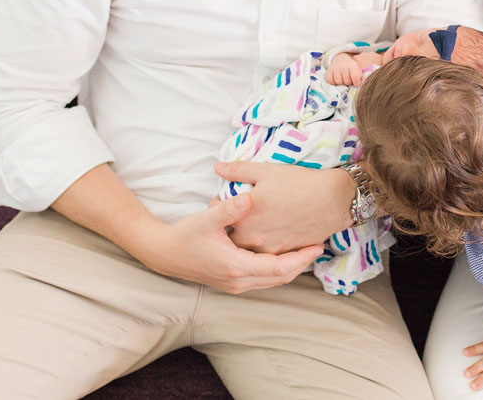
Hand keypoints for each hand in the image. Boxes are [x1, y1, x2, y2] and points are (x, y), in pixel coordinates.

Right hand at [139, 193, 322, 293]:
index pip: (279, 268)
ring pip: (273, 281)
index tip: (317, 245)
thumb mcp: (206, 218)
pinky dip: (278, 269)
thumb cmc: (184, 235)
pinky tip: (285, 254)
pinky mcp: (233, 283)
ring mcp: (236, 285)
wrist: (163, 254)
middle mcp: (239, 281)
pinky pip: (264, 279)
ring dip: (292, 267)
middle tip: (318, 245)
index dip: (301, 257)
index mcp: (236, 266)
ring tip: (307, 249)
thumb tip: (249, 197)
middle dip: (302, 263)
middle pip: (281, 278)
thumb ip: (229, 208)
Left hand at [214, 160, 353, 252]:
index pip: (221, 219)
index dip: (221, 210)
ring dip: (249, 239)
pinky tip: (272, 231)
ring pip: (249, 249)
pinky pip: (268, 255)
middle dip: (233, 227)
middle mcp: (253, 238)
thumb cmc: (298, 183)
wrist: (332, 200)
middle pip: (232, 238)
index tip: (225, 202)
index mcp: (244, 217)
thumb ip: (237, 171)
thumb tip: (217, 167)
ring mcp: (269, 249)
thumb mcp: (266, 171)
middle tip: (241, 214)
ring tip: (258, 223)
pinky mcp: (285, 255)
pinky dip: (266, 245)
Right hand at [326, 53, 363, 85]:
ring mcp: (335, 68)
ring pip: (338, 82)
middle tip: (348, 79)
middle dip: (348, 82)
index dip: (356, 83)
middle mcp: (343, 66)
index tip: (356, 83)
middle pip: (347, 81)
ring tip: (343, 79)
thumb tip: (359, 83)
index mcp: (352, 65)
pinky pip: (330, 81)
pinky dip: (333, 82)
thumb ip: (360, 76)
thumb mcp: (358, 69)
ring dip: (341, 83)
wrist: (341, 59)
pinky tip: (336, 79)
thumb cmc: (351, 67)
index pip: (355, 77)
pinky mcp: (329, 70)